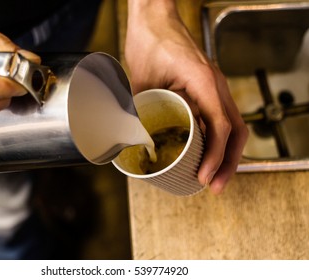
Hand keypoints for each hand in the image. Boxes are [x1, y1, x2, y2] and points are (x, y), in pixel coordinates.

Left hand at [125, 1, 247, 193]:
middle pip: (236, 131)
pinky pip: (221, 117)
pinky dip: (219, 140)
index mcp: (203, 82)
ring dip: (227, 154)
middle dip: (228, 163)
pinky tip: (207, 155)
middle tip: (215, 187)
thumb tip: (128, 143)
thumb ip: (136, 110)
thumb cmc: (150, 41)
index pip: (221, 126)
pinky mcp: (207, 90)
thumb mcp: (140, 79)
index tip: (204, 177)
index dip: (215, 156)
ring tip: (214, 178)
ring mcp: (214, 87)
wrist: (155, 19)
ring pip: (233, 126)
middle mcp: (216, 85)